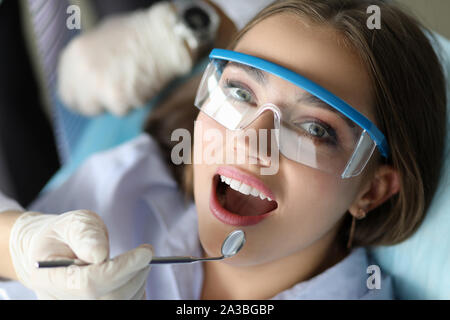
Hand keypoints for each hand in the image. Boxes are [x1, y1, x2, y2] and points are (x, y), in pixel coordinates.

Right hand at [9, 210, 152, 298]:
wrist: (50, 254)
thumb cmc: (63, 236)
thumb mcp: (72, 224)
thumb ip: (85, 235)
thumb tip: (99, 253)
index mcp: (49, 278)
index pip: (90, 283)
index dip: (121, 269)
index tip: (145, 253)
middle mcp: (61, 300)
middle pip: (110, 297)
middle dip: (134, 273)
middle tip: (145, 254)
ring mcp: (77, 306)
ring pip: (120, 302)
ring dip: (137, 281)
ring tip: (137, 261)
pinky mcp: (94, 305)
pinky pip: (124, 304)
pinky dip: (136, 291)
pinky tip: (132, 275)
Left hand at [57, 2, 193, 115]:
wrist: (162, 38)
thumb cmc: (138, 34)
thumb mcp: (100, 38)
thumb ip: (88, 61)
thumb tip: (87, 78)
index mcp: (73, 55)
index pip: (66, 92)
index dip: (82, 97)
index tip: (93, 97)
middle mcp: (81, 72)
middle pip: (82, 105)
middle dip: (97, 104)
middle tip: (114, 96)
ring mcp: (97, 87)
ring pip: (103, 110)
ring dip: (117, 103)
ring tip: (132, 83)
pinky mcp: (117, 100)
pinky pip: (123, 110)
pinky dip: (133, 102)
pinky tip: (142, 85)